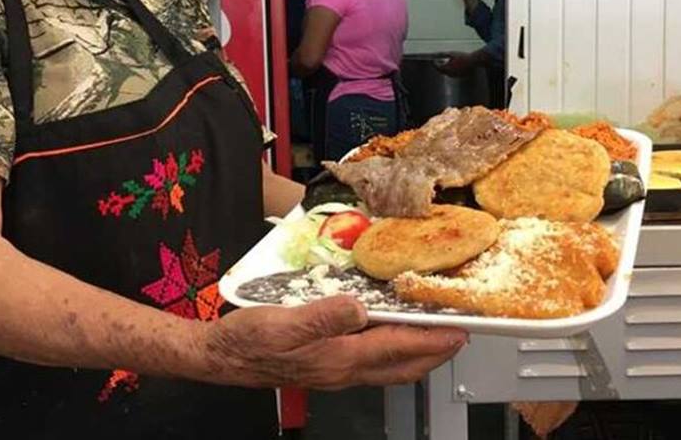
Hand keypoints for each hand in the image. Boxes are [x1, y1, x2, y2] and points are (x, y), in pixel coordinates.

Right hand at [204, 295, 465, 389]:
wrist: (221, 358)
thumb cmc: (248, 340)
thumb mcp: (283, 321)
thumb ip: (323, 316)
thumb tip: (358, 308)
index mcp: (338, 357)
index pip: (397, 349)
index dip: (432, 341)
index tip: (459, 332)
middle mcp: (342, 369)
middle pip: (402, 366)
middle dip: (434, 354)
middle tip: (457, 337)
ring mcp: (335, 372)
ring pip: (390, 368)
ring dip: (417, 355)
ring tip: (433, 339)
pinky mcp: (326, 366)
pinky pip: (372, 363)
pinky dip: (393, 352)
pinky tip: (388, 338)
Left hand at [436, 52, 477, 76]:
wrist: (473, 61)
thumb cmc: (462, 56)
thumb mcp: (451, 53)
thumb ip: (442, 54)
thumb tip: (436, 54)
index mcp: (446, 68)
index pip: (437, 67)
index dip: (434, 63)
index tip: (433, 60)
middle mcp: (450, 74)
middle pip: (441, 71)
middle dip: (439, 66)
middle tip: (438, 61)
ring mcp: (455, 76)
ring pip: (447, 73)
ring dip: (445, 68)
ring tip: (445, 62)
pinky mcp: (459, 76)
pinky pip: (452, 74)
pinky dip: (450, 70)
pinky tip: (453, 65)